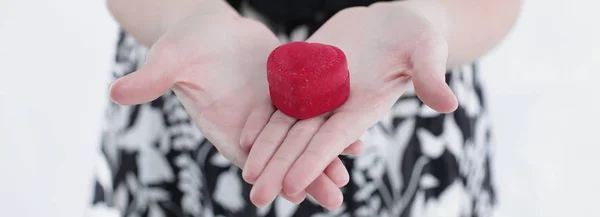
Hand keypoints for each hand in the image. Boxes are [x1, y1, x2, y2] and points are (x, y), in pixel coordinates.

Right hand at [108, 14, 361, 205]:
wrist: (208, 28)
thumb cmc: (183, 44)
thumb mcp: (168, 60)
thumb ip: (150, 80)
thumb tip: (116, 92)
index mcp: (224, 122)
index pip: (247, 156)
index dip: (269, 174)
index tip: (290, 193)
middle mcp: (250, 123)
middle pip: (280, 155)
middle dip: (305, 176)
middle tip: (334, 198)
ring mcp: (271, 109)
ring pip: (299, 139)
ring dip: (323, 156)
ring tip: (348, 175)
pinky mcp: (287, 92)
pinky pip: (312, 112)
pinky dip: (330, 124)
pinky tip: (355, 135)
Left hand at [241, 2, 457, 208]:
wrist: (391, 22)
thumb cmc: (416, 36)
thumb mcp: (426, 50)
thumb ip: (430, 76)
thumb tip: (449, 103)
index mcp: (363, 107)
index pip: (333, 141)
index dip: (313, 163)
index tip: (291, 187)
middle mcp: (337, 105)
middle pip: (303, 142)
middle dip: (280, 169)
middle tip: (257, 197)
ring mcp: (318, 91)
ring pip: (286, 126)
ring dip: (266, 151)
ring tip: (247, 177)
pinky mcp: (305, 73)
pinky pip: (279, 98)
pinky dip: (263, 118)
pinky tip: (245, 137)